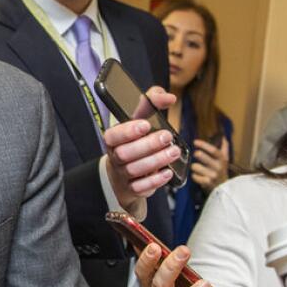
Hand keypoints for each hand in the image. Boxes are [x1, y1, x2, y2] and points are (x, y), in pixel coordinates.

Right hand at [103, 87, 180, 207]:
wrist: (125, 172)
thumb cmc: (136, 139)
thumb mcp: (140, 118)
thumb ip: (152, 101)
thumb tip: (169, 98)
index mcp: (114, 139)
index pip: (112, 135)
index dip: (127, 131)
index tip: (145, 125)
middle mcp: (115, 157)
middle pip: (125, 154)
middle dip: (148, 145)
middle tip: (167, 137)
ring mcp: (122, 174)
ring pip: (134, 170)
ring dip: (156, 160)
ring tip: (173, 152)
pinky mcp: (132, 188)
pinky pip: (139, 187)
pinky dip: (154, 181)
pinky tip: (168, 172)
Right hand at [136, 243, 227, 286]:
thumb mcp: (162, 277)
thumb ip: (156, 260)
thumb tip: (145, 238)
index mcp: (150, 286)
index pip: (142, 272)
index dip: (146, 260)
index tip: (155, 247)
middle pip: (160, 286)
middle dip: (170, 268)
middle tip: (184, 251)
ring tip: (205, 283)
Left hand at [191, 138, 229, 191]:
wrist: (224, 189)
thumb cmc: (221, 171)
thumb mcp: (225, 159)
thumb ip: (224, 148)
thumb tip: (224, 137)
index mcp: (222, 159)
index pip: (213, 150)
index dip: (203, 145)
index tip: (195, 142)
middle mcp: (218, 167)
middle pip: (201, 156)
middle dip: (197, 154)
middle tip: (196, 154)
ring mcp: (212, 175)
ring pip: (195, 166)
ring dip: (194, 166)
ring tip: (198, 168)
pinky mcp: (207, 183)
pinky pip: (194, 176)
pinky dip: (194, 176)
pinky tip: (198, 176)